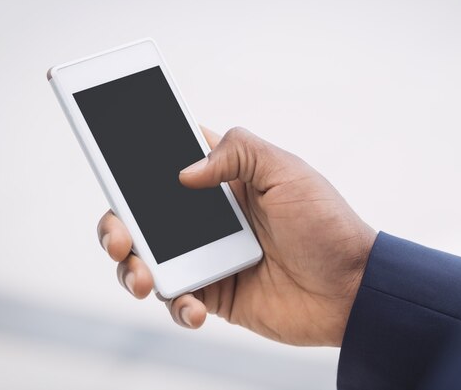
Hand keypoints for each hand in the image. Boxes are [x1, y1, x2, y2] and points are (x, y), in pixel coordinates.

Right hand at [97, 127, 375, 345]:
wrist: (352, 288)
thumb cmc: (326, 223)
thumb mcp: (286, 170)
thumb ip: (237, 152)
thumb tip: (184, 173)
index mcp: (223, 180)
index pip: (166, 162)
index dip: (133, 159)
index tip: (108, 155)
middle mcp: (207, 217)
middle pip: (141, 215)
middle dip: (117, 224)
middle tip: (120, 235)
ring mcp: (207, 257)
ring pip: (147, 260)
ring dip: (132, 269)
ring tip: (143, 278)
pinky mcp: (214, 294)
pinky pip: (176, 300)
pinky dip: (175, 305)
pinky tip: (193, 307)